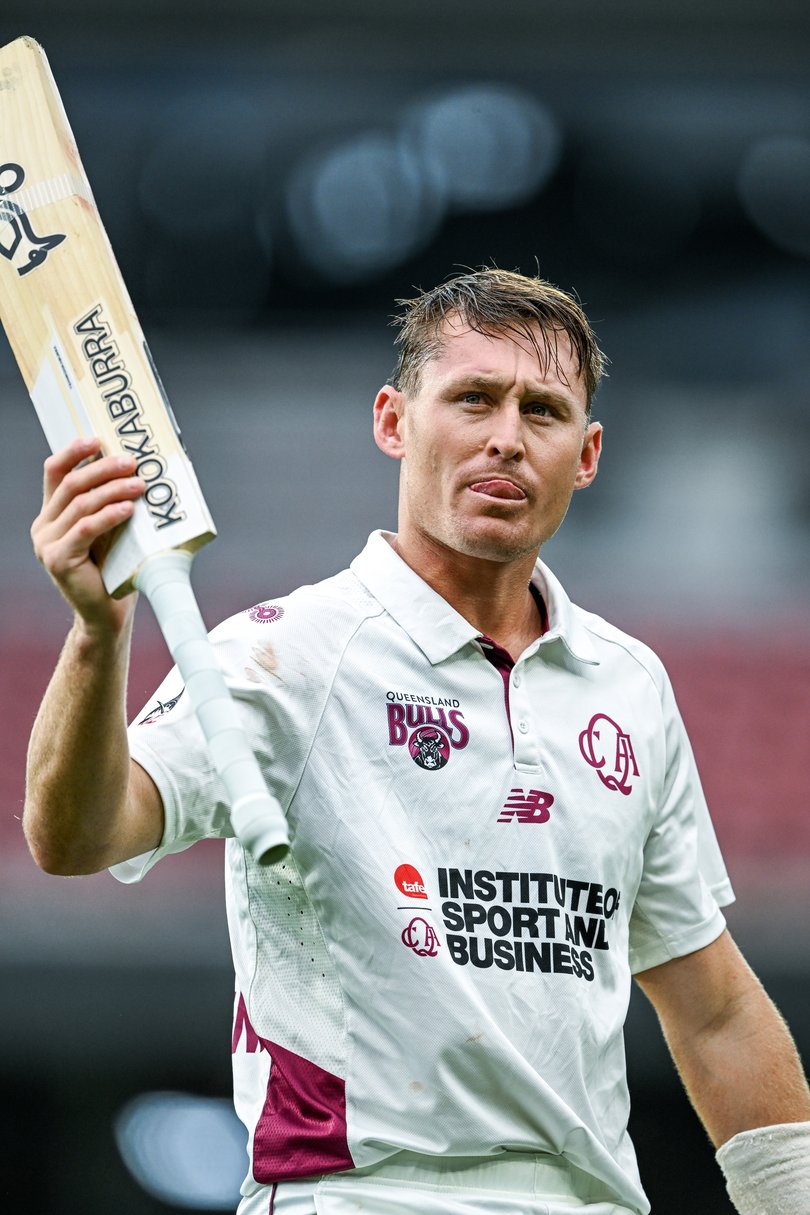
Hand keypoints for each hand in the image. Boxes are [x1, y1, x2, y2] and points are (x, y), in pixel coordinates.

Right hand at [31, 436, 144, 633]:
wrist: (107, 615)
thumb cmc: (115, 570)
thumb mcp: (112, 530)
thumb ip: (111, 504)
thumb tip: (137, 470)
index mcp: (52, 514)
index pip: (55, 472)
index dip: (74, 452)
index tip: (98, 439)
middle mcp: (44, 526)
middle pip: (71, 483)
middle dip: (104, 468)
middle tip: (133, 462)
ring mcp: (46, 544)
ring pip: (79, 503)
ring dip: (112, 490)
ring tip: (140, 485)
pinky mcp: (57, 560)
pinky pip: (84, 529)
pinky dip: (108, 515)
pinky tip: (128, 509)